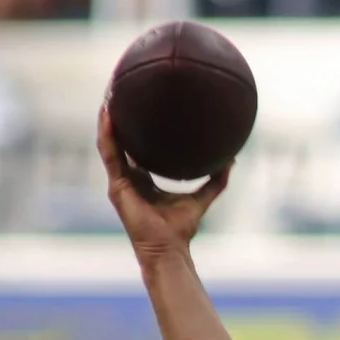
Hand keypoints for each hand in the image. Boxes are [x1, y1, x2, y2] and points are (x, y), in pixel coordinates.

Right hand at [96, 105, 230, 268]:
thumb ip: (216, 179)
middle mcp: (128, 178)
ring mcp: (119, 182)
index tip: (140, 107)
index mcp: (142, 180)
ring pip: (109, 143)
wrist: (169, 248)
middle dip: (117, 118)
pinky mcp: (116, 186)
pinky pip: (109, 153)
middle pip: (119, 142)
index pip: (135, 149)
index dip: (135, 129)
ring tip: (110, 94)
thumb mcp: (202, 197)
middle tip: (121, 91)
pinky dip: (107, 134)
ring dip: (107, 120)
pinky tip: (109, 115)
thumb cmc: (181, 228)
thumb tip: (232, 158)